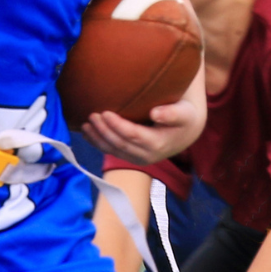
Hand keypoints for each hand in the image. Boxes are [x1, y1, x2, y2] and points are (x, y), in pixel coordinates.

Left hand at [83, 99, 202, 164]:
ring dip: (97, 138)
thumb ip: (172, 113)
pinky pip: (111, 152)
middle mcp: (146, 155)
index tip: (105, 112)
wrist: (185, 132)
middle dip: (104, 130)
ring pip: (112, 150)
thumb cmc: (184, 117)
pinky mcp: (130, 157)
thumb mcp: (184, 113)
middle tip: (92, 114)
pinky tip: (86, 133)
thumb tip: (155, 114)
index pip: (133, 136)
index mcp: (158, 144)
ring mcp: (137, 158)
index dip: (117, 125)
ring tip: (85, 124)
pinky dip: (97, 143)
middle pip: (120, 144)